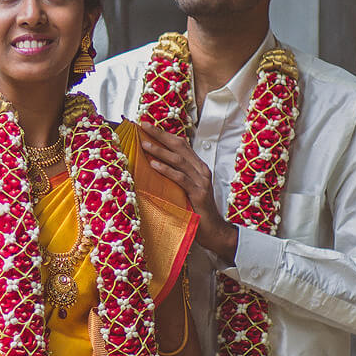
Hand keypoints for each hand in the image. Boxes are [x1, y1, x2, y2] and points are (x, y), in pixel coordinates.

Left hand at [136, 122, 237, 262]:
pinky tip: (155, 165)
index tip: (147, 125)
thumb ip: (173, 176)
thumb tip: (152, 165)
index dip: (165, 134)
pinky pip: (181, 178)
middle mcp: (201, 170)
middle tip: (143, 126)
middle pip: (180, 146)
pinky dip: (167, 170)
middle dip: (160, 135)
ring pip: (179, 160)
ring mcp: (201, 181)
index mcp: (197, 167)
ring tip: (145, 144)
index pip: (181, 144)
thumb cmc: (195, 210)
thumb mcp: (183, 189)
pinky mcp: (198, 193)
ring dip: (160, 151)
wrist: (212, 230)